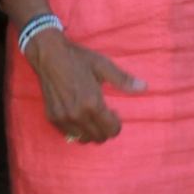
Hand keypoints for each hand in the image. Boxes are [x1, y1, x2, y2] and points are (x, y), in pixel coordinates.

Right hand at [24, 30, 144, 143]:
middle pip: (99, 137)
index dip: (117, 124)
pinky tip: (78, 114)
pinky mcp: (52, 117)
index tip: (114, 112)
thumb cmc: (78, 58)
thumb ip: (123, 80)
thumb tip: (144, 87)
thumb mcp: (103, 66)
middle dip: (105, 129)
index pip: (111, 129)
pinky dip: (77, 129)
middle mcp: (77, 114)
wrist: (49, 54)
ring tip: (91, 115)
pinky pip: (69, 133)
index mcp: (92, 103)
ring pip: (84, 138)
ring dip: (91, 131)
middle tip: (104, 114)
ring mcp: (63, 117)